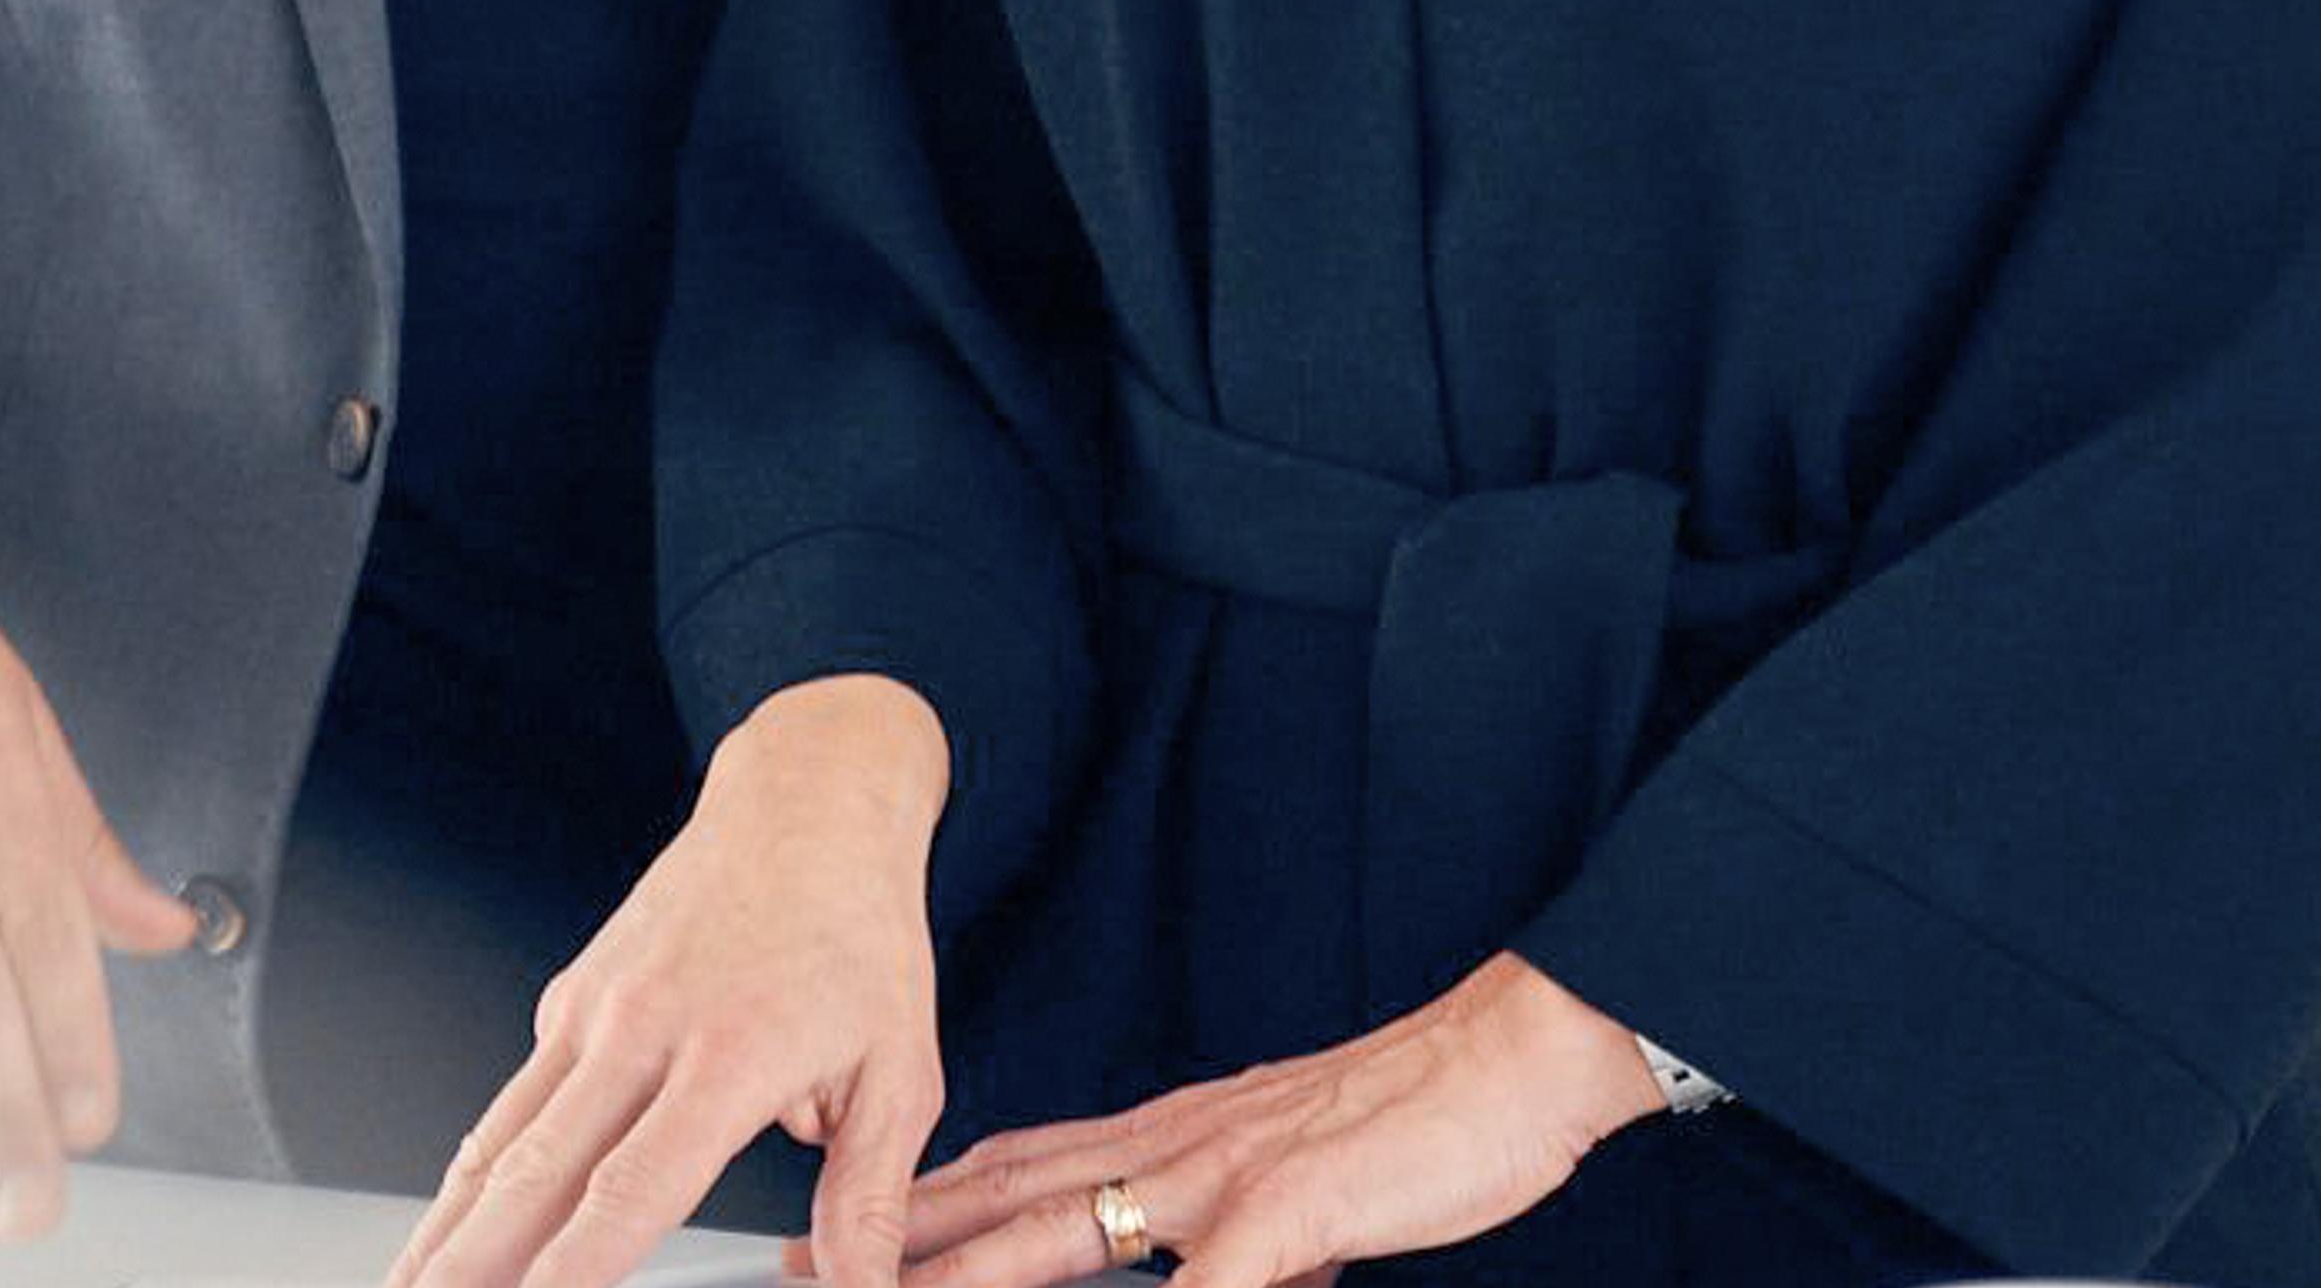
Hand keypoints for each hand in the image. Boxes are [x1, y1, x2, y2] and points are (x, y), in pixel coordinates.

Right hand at [390, 674, 953, 1287]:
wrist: (810, 798)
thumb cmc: (858, 932)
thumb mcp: (901, 1068)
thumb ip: (869, 1197)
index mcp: (731, 1053)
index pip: (633, 1186)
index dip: (576, 1265)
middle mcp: (647, 1024)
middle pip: (538, 1171)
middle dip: (471, 1261)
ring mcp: (599, 1002)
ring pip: (503, 1134)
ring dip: (447, 1221)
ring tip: (405, 1286)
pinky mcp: (577, 991)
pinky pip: (519, 1093)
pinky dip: (477, 1163)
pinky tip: (456, 1220)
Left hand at [886, 955, 1666, 1287]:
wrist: (1514, 1055)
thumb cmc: (1418, 1120)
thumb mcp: (1302, 1191)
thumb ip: (1240, 1237)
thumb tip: (1208, 1281)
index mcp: (1178, 1139)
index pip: (1023, 1172)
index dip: (931, 1207)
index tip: (853, 1234)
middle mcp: (1178, 1148)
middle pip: (1009, 1200)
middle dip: (904, 1244)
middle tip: (806, 1270)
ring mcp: (1225, 1178)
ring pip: (1063, 1235)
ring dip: (972, 1277)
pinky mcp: (1287, 1212)